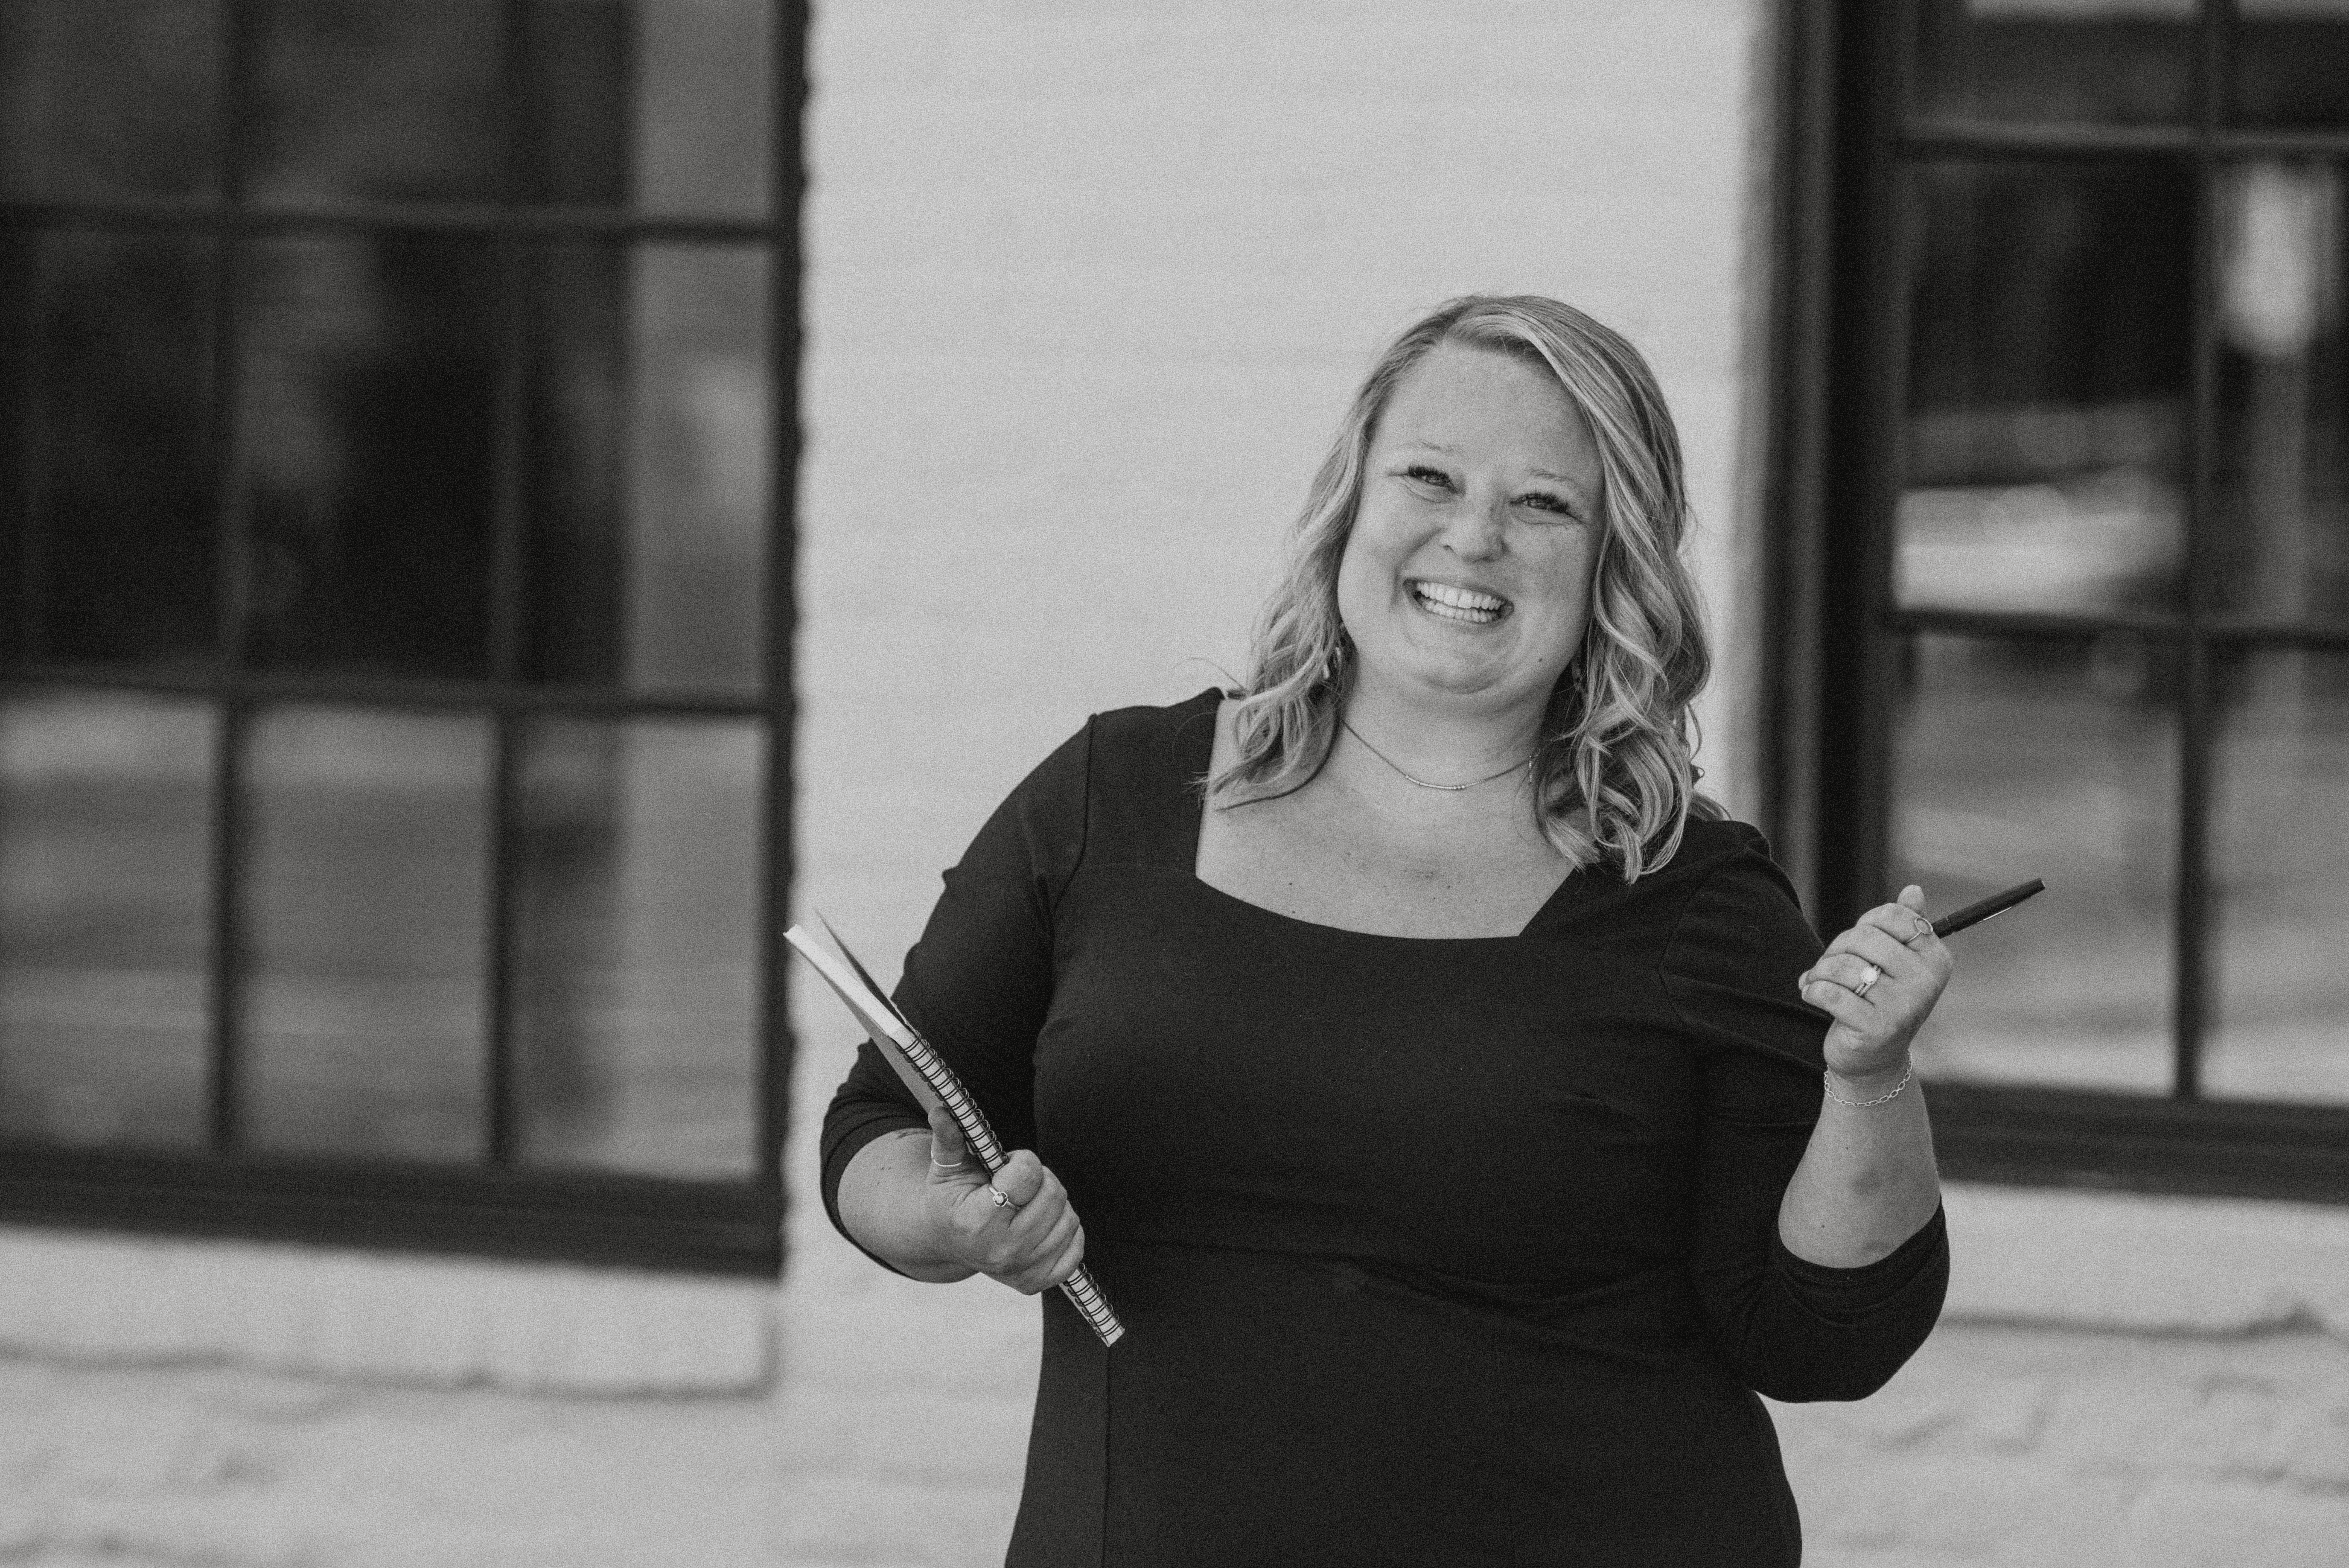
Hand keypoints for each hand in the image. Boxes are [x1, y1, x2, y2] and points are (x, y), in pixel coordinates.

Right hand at [919, 1105, 1086, 1294]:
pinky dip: (1065, 1231)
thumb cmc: (950, 1198)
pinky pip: (1076, 1248)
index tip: (1005, 1165)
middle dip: (1040, 1178)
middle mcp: (1000, 1252)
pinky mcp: (1037, 1282)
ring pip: (1069, 1218)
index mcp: (975, 1223)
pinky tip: (1040, 1224)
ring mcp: (1021, 1271)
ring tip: (1026, 1203)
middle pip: (1053, 1195)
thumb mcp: (946, 1167)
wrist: (946, 1239)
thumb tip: (942, 1108)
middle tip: (1018, 1182)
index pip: (1028, 1174)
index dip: (1021, 1160)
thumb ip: (950, 1137)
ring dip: (1052, 1203)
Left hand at [1798, 885, 1952, 1083]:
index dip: (1865, 924)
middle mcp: (1926, 982)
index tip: (1860, 945)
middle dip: (1837, 949)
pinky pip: (1829, 992)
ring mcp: (1903, 1007)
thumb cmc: (1880, 1000)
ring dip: (1820, 971)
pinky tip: (1812, 995)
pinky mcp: (1876, 1028)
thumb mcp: (1896, 962)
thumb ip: (1905, 925)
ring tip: (1818, 982)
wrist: (1872, 1058)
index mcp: (1935, 958)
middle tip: (1831, 967)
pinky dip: (1812, 990)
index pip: (1892, 915)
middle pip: (1864, 937)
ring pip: (1843, 964)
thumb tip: (1914, 890)